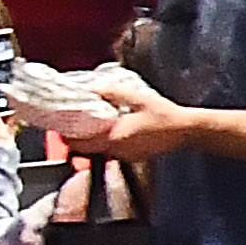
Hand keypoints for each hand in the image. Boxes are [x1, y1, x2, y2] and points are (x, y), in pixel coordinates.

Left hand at [60, 72, 198, 162]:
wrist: (186, 130)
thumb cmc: (164, 114)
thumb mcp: (136, 97)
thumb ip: (111, 93)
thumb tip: (91, 87)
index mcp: (114, 136)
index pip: (79, 143)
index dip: (66, 136)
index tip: (60, 126)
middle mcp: (116, 150)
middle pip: (85, 150)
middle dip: (76, 139)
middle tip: (71, 126)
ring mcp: (125, 155)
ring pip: (98, 151)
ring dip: (91, 141)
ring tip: (90, 127)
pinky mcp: (133, 157)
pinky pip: (111, 152)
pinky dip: (105, 144)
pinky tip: (110, 132)